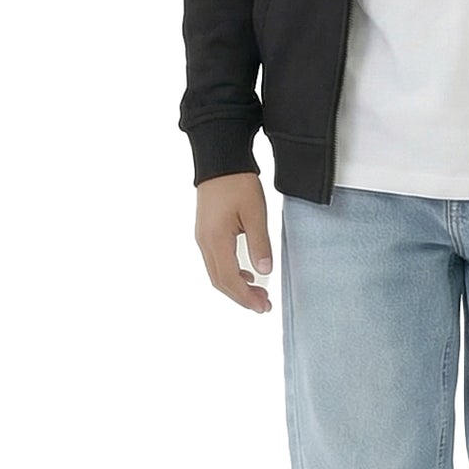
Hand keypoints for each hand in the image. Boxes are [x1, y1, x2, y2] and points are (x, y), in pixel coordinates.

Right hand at [195, 170, 273, 311]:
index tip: (262, 306)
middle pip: (220, 281)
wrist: (220, 161)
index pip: (229, 279)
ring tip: (258, 292)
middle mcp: (205, 242)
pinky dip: (230, 273)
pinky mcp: (206, 232)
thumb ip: (260, 243)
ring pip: (216, 273)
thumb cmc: (238, 183)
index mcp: (216, 239)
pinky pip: (215, 261)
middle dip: (241, 297)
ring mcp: (203, 238)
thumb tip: (265, 271)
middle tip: (263, 305)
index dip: (245, 297)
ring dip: (236, 286)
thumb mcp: (256, 213)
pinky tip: (246, 273)